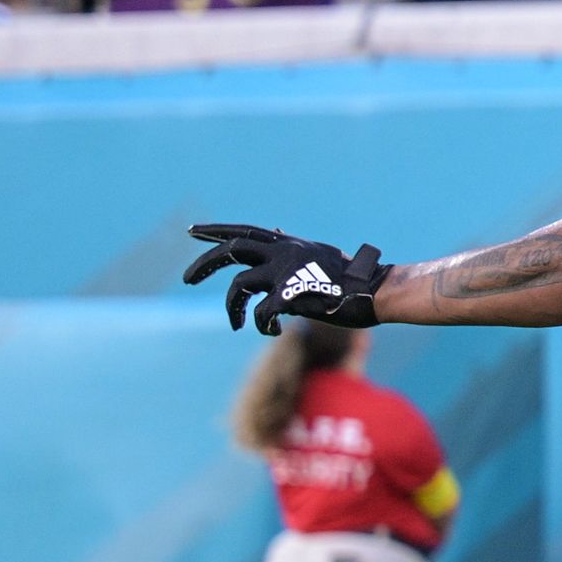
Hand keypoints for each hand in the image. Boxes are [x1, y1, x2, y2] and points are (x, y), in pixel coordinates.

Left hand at [183, 224, 390, 332]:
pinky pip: (261, 313)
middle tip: (186, 279)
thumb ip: (290, 245)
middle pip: (231, 250)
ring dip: (232, 308)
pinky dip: (261, 325)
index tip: (191, 232)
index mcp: (289, 243)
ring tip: (236, 324)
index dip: (215, 230)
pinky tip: (273, 331)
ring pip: (239, 284)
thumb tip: (273, 229)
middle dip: (203, 263)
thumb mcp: (315, 252)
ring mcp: (287, 272)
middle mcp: (284, 252)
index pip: (244, 231)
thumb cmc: (350, 276)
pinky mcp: (292, 295)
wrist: (375, 290)